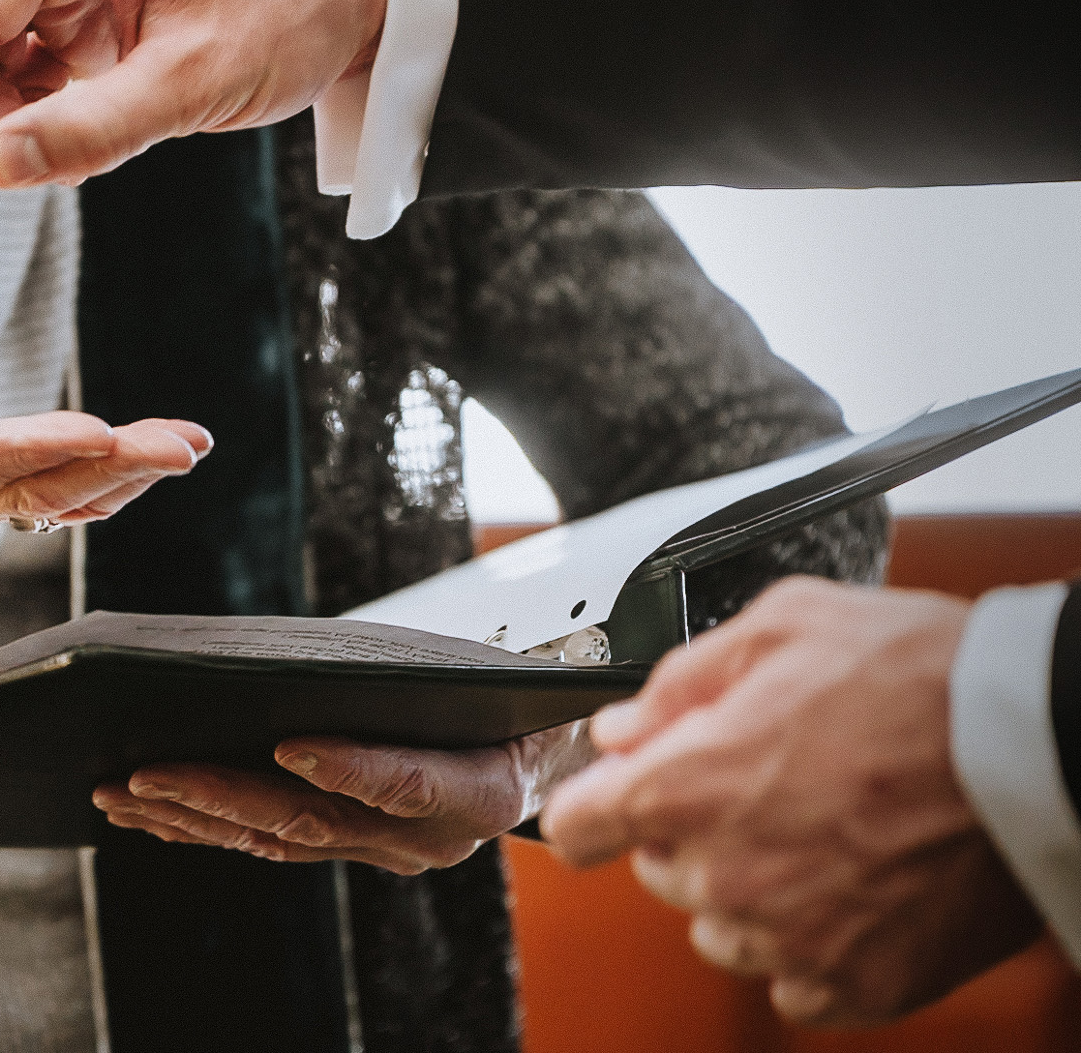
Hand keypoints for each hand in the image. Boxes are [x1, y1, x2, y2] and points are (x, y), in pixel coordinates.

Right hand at [0, 281, 209, 599]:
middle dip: (107, 467)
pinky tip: (160, 464)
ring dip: (126, 477)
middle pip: (27, 486)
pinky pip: (55, 504)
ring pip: (53, 498)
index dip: (26, 449)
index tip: (93, 432)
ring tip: (188, 447)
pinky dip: (110, 488)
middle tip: (177, 447)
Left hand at [91, 723, 592, 875]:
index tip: (289, 744)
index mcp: (480, 792)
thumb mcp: (495, 682)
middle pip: (315, 820)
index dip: (348, 768)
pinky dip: (208, 828)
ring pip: (277, 840)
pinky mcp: (349, 848)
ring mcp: (384, 852)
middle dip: (223, 797)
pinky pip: (270, 844)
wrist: (540, 753)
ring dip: (194, 817)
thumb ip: (430, 685)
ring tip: (122, 791)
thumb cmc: (509, 699)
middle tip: (148, 772)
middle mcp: (429, 839)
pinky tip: (151, 814)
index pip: (407, 783)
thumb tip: (324, 663)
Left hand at [541, 577, 1042, 1025]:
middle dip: (691, 826)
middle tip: (767, 780)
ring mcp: (792, 940)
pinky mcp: (858, 985)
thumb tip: (623, 726)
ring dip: (748, 889)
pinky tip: (854, 884)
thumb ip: (680, 681)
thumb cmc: (923, 677)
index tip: (613, 795)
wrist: (1041, 746)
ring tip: (821, 829)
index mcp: (689, 788)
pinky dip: (811, 941)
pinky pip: (794, 980)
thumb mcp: (782, 624)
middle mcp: (727, 877)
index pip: (575, 827)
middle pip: (658, 868)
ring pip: (721, 927)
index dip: (593, 803)